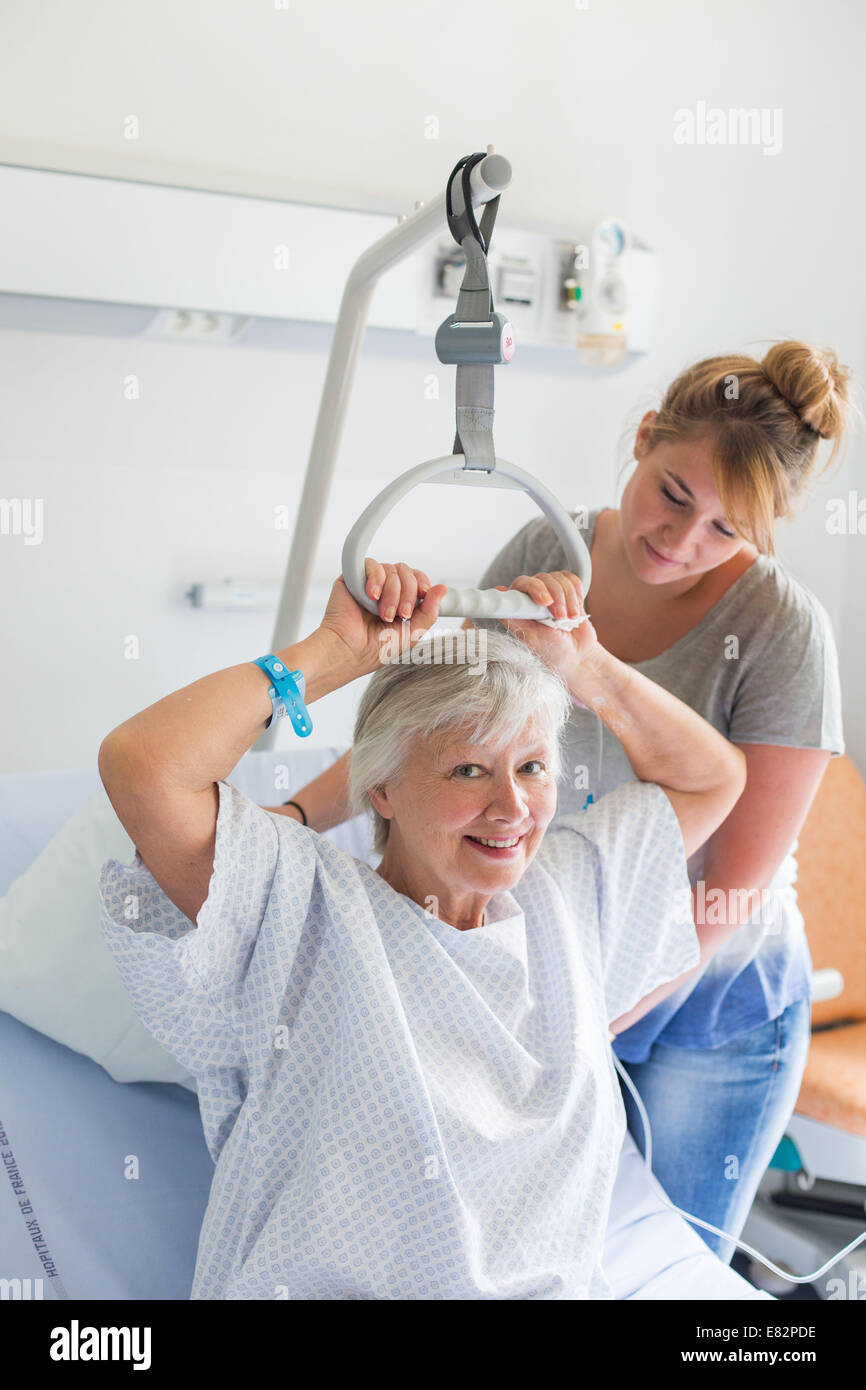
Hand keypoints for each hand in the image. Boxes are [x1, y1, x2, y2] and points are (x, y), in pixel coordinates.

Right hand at [320, 559, 447, 674]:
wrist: (350, 651)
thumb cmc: (376, 648)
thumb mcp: (413, 632)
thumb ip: (430, 611)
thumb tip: (442, 588)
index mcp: (400, 600)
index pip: (417, 579)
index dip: (422, 583)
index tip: (423, 595)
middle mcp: (385, 589)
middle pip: (407, 572)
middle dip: (408, 593)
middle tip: (400, 614)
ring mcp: (369, 582)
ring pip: (391, 569)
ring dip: (392, 593)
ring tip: (383, 614)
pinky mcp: (353, 577)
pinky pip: (371, 564)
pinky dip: (376, 579)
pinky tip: (371, 596)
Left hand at [497, 570, 599, 685]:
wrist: (577, 657)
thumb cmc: (552, 652)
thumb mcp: (530, 637)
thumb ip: (513, 617)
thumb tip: (498, 593)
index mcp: (520, 607)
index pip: (523, 583)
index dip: (535, 588)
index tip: (546, 602)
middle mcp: (533, 597)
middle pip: (543, 578)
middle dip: (557, 597)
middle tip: (561, 618)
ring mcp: (551, 593)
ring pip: (559, 579)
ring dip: (569, 599)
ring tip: (570, 619)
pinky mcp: (568, 591)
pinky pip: (572, 579)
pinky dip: (577, 593)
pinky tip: (576, 609)